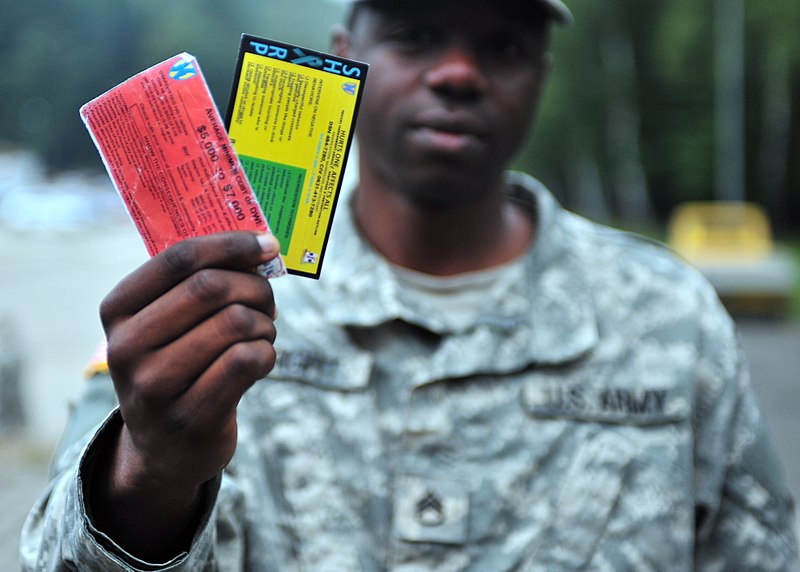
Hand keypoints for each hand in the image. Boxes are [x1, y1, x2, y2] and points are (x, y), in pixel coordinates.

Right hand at [92, 231, 279, 559]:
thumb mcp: (166, 325)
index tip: (267, 244)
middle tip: (269, 301)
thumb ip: (198, 283)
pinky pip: (248, 360)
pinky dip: (267, 352)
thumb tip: (262, 247)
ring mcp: (156, 386)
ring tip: (262, 334)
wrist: (165, 450)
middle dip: (255, 287)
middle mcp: (128, 347)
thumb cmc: (177, 367)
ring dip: (264, 324)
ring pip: (235, 322)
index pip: (179, 258)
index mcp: (118, 311)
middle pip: (210, 287)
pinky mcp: (192, 417)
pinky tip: (261, 360)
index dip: (231, 245)